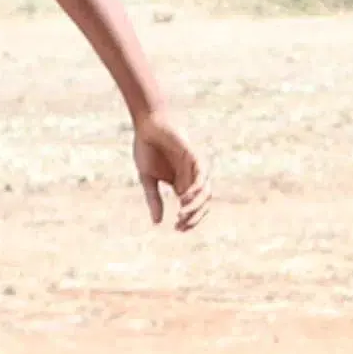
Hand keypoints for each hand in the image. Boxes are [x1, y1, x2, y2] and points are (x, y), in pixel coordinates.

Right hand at [125, 103, 205, 230]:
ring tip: (182, 214)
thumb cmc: (146, 149)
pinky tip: (185, 198)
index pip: (193, 207)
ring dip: (196, 206)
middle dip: (194, 217)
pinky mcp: (194, 156)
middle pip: (203, 203)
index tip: (177, 229)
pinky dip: (196, 189)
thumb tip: (157, 223)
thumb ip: (154, 199)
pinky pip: (202, 176)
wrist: (147, 125)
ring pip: (206, 192)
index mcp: (181, 183)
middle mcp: (191, 177)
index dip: (189, 220)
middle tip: (180, 226)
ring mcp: (194, 167)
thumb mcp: (148, 179)